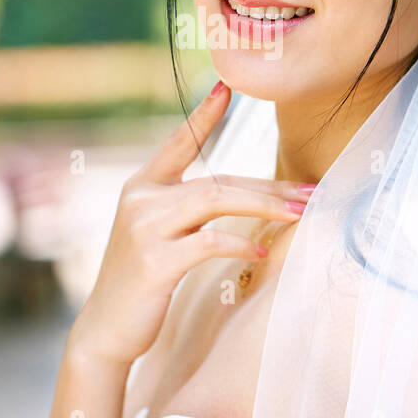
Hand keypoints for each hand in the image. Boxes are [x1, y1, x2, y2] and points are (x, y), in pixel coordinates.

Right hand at [69, 81, 313, 366]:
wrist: (105, 331)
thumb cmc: (141, 285)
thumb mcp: (156, 236)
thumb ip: (184, 211)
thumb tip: (239, 197)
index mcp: (142, 187)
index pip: (179, 142)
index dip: (204, 115)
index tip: (227, 86)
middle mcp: (141, 199)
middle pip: (216, 180)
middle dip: (268, 186)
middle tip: (311, 192)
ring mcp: (145, 228)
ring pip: (214, 201)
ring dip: (263, 207)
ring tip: (300, 213)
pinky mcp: (155, 261)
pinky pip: (208, 243)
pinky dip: (239, 244)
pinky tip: (261, 252)